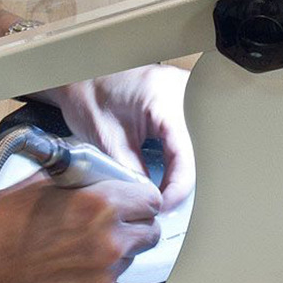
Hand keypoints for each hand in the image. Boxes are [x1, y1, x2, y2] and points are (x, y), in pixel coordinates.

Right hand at [0, 175, 161, 282]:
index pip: (152, 200)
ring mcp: (104, 277)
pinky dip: (96, 278)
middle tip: (113, 225)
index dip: (141, 199)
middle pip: (150, 233)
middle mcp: (109, 242)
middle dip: (135, 226)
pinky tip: (69, 269)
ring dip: (115, 253)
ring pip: (130, 260)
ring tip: (79, 248)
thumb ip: (87, 181)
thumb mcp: (47, 183)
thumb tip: (109, 178)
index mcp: (102, 205)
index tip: (134, 202)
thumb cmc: (3, 224)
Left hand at [40, 65, 194, 210]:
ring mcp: (187, 93)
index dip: (176, 188)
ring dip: (185, 168)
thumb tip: (152, 199)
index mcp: (165, 101)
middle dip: (182, 180)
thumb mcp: (109, 141)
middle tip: (163, 200)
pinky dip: (184, 155)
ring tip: (166, 188)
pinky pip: (193, 133)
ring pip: (200, 144)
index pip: (185, 157)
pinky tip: (171, 170)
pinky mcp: (184, 98)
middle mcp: (183, 92)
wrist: (82, 77)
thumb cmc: (89, 97)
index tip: (162, 205)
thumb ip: (134, 173)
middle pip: (198, 151)